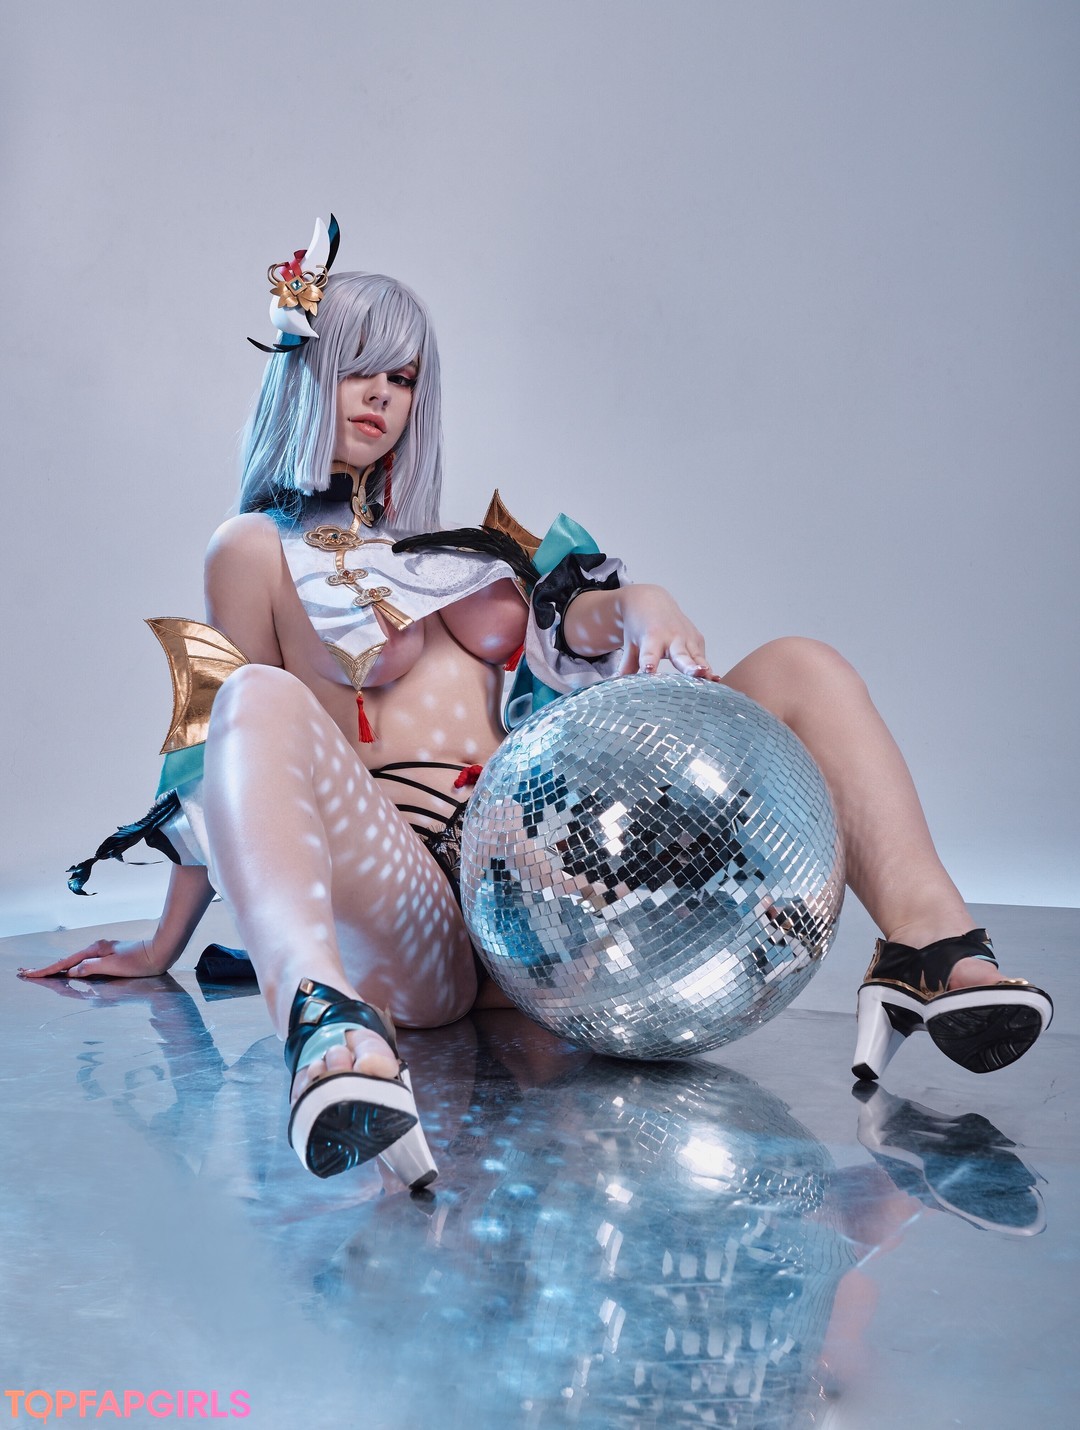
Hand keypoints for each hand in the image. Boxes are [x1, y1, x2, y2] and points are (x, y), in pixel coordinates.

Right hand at [18, 937, 172, 980]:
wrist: (160, 951)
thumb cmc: (139, 961)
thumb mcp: (113, 966)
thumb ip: (91, 968)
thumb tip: (72, 971)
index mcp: (95, 950)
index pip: (66, 962)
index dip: (47, 970)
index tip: (30, 974)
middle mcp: (97, 949)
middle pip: (67, 960)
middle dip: (47, 967)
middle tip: (27, 972)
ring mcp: (103, 951)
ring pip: (75, 961)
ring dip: (58, 967)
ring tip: (43, 972)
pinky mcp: (110, 955)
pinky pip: (85, 962)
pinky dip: (72, 966)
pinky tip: (70, 970)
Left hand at [613, 584, 713, 678]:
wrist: (650, 601)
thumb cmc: (639, 627)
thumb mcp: (630, 644)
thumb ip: (627, 666)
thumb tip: (617, 685)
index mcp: (651, 639)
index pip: (649, 654)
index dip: (649, 663)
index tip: (649, 671)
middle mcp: (672, 637)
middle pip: (681, 655)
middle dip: (689, 665)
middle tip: (696, 673)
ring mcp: (687, 638)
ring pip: (697, 657)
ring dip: (704, 669)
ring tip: (712, 680)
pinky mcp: (697, 640)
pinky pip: (703, 658)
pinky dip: (708, 669)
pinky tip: (714, 681)